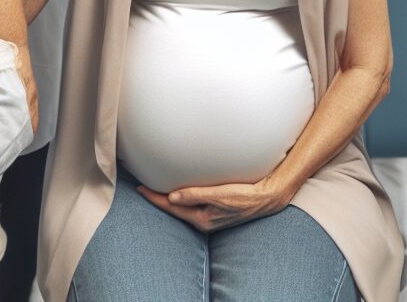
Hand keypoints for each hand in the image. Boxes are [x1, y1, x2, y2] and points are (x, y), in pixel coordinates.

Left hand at [136, 177, 289, 232]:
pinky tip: (180, 192)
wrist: (267, 198)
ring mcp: (209, 216)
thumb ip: (196, 195)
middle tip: (142, 186)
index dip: (154, 197)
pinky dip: (181, 198)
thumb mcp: (220, 195)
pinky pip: (192, 205)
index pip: (171, 207)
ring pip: (182, 208)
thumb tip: (172, 197)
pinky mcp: (215, 211)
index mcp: (202, 218)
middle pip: (173, 209)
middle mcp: (203, 220)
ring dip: (168, 199)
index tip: (140, 187)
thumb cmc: (245, 196)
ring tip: (156, 189)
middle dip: (158, 199)